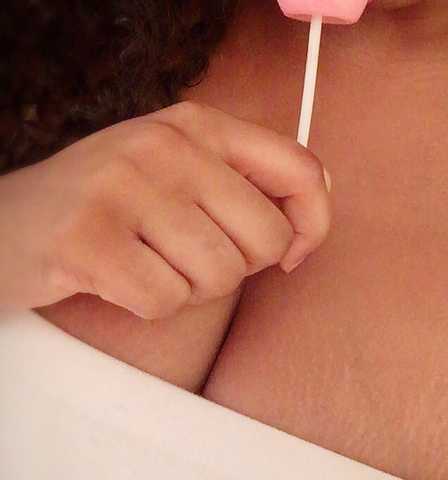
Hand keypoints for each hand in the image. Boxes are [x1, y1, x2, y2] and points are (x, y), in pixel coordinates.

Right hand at [0, 101, 331, 317]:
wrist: (9, 221)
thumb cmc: (113, 206)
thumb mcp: (182, 173)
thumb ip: (247, 183)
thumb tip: (315, 212)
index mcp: (198, 125)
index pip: (300, 168)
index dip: (315, 221)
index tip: (294, 252)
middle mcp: (165, 145)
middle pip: (266, 239)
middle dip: (237, 266)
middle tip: (187, 254)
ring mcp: (123, 187)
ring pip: (220, 276)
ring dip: (190, 287)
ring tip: (149, 262)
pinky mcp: (88, 239)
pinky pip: (166, 302)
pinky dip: (150, 306)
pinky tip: (118, 278)